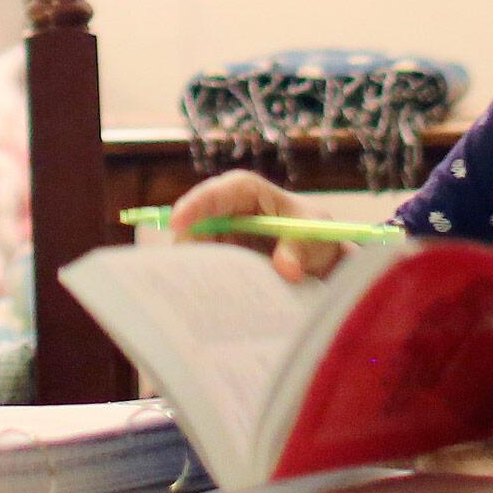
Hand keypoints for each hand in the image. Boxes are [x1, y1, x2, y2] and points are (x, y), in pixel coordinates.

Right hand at [164, 170, 340, 281]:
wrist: (315, 258)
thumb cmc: (311, 232)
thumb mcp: (312, 234)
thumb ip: (299, 250)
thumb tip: (287, 270)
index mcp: (246, 191)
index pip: (216, 193)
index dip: (194, 206)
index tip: (178, 224)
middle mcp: (224, 211)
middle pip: (195, 225)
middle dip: (190, 248)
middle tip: (190, 275)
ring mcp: (218, 237)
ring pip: (195, 252)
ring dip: (198, 271)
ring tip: (206, 293)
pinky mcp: (219, 259)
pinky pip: (204, 270)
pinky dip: (207, 283)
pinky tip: (213, 301)